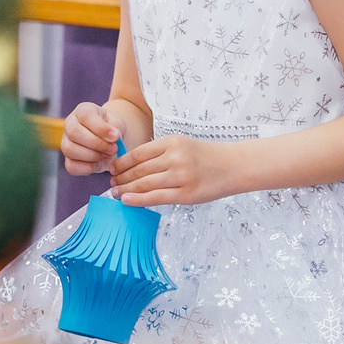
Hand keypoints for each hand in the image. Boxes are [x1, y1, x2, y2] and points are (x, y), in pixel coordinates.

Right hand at [60, 102, 126, 177]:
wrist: (109, 141)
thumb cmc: (112, 128)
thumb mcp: (117, 123)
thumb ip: (117, 128)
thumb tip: (114, 138)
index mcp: (83, 110)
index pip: (86, 116)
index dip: (101, 128)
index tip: (116, 137)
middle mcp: (70, 124)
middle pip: (74, 132)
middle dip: (97, 143)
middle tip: (113, 149)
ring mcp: (65, 142)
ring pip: (69, 149)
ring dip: (92, 156)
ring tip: (107, 155)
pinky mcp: (67, 159)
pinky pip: (71, 166)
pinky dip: (87, 168)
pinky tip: (99, 163)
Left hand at [111, 134, 238, 205]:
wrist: (233, 166)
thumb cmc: (205, 157)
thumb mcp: (182, 145)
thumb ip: (160, 153)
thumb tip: (132, 166)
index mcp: (171, 142)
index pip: (138, 154)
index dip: (121, 163)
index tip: (112, 170)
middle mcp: (175, 157)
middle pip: (138, 170)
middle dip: (121, 178)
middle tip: (111, 184)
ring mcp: (180, 176)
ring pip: (144, 184)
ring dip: (126, 190)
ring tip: (115, 194)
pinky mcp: (186, 194)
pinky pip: (155, 198)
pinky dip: (138, 200)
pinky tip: (126, 201)